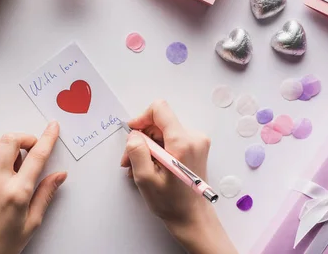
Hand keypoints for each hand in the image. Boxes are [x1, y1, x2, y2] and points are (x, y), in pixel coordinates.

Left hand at [0, 122, 66, 253]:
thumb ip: (46, 194)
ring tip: (13, 156)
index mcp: (18, 193)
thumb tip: (59, 176)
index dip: (47, 138)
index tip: (52, 128)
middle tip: (32, 146)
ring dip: (6, 141)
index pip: (37, 156)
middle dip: (25, 137)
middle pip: (11, 140)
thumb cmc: (1, 245)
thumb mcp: (32, 223)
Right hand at [120, 100, 236, 253]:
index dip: (141, 118)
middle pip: (159, 122)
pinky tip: (150, 167)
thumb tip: (134, 135)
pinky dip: (157, 150)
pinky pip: (169, 139)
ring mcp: (196, 142)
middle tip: (130, 160)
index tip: (133, 134)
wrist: (192, 218)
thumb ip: (137, 151)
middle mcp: (193, 137)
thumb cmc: (171, 202)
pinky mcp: (195, 147)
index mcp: (182, 142)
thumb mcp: (145, 178)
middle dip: (141, 138)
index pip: (159, 109)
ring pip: (162, 132)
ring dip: (147, 147)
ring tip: (139, 167)